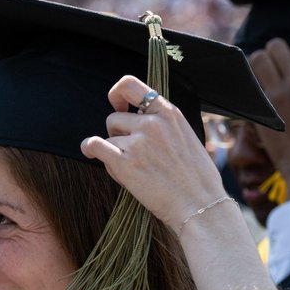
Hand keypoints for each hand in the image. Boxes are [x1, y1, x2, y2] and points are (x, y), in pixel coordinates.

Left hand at [81, 75, 226, 228]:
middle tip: (133, 153)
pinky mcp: (125, 163)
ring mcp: (138, 142)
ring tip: (134, 169)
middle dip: (118, 134)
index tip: (118, 105)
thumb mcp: (186, 136)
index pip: (131, 85)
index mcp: (168, 113)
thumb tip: (139, 120)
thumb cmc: (197, 178)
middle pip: (115, 118)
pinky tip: (89, 151)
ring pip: (108, 138)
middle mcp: (152, 123)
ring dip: (114, 151)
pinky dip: (89, 147)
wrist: (200, 204)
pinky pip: (95, 145)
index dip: (117, 94)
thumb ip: (163, 124)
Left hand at [248, 39, 289, 198]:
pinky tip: (250, 90)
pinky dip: (249, 85)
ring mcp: (279, 93)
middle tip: (271, 67)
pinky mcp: (263, 108)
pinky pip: (249, 84)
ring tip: (259, 74)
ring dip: (257, 64)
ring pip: (258, 58)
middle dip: (272, 54)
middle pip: (276, 47)